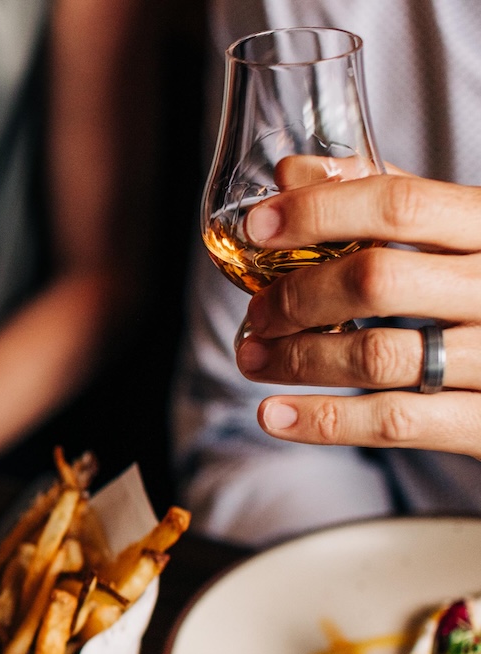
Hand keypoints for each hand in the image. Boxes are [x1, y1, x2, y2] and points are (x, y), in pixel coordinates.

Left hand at [232, 170, 480, 457]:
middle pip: (376, 280)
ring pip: (378, 355)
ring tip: (254, 358)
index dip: (319, 212)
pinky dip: (323, 421)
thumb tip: (292, 171)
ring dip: (298, 359)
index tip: (258, 226)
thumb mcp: (466, 231)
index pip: (400, 205)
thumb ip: (388, 199)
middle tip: (258, 313)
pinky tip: (273, 415)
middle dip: (297, 297)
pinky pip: (395, 422)